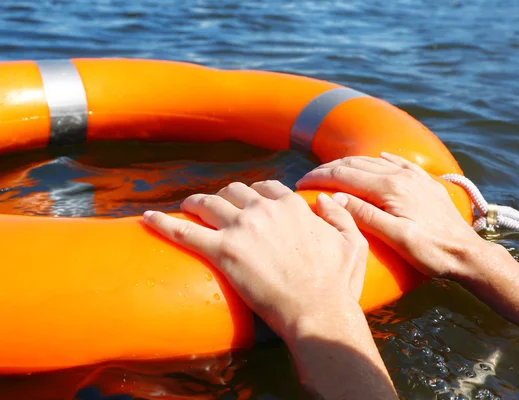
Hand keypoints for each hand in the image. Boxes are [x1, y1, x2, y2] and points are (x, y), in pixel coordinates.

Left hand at [143, 181, 367, 340]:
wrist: (318, 312)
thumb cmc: (338, 284)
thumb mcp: (353, 244)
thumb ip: (341, 216)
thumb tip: (327, 199)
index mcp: (291, 206)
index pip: (265, 188)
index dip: (253, 193)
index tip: (246, 202)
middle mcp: (263, 210)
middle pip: (234, 191)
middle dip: (224, 196)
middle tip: (216, 208)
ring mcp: (241, 229)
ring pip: (208, 203)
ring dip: (195, 202)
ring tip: (186, 207)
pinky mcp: (222, 252)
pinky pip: (185, 232)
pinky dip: (163, 224)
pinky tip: (147, 218)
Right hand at [296, 152, 485, 278]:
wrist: (468, 253)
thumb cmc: (432, 252)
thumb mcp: (397, 238)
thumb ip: (366, 215)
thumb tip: (335, 197)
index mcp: (390, 189)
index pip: (345, 176)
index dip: (319, 178)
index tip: (300, 183)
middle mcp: (401, 176)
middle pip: (355, 164)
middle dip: (328, 169)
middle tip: (308, 177)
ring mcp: (414, 177)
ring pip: (373, 161)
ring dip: (348, 164)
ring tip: (331, 172)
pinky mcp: (425, 182)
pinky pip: (398, 162)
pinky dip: (380, 159)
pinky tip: (378, 158)